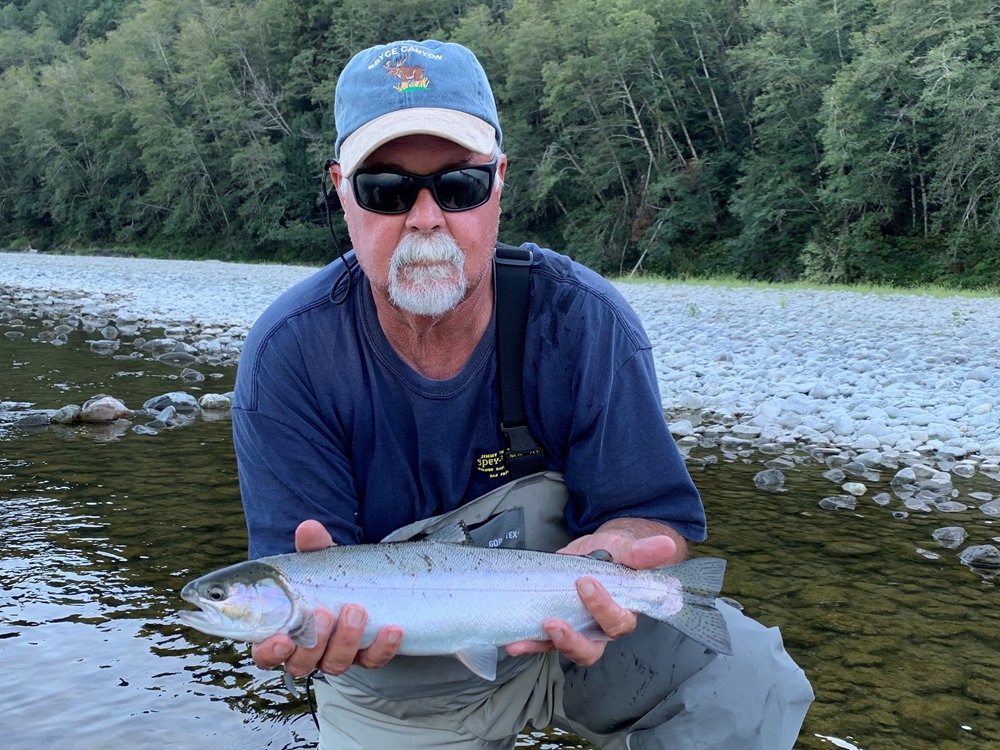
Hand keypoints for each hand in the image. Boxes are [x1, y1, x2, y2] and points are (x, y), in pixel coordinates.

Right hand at [250, 520, 402, 676]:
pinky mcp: (366, 656)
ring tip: (357, 610)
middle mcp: (308, 651)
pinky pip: (373, 660)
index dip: (270, 652)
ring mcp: (337, 656)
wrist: (363, 585)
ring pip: (336, 664)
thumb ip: (313, 547)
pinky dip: (382, 648)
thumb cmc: (329, 577)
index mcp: (285, 631)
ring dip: (346, 640)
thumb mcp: (321, 561)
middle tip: (325, 613)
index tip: (282, 640)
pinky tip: (393, 629)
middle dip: (315, 642)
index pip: (266, 654)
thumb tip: (309, 529)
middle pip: (302, 663)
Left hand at [505, 520, 681, 666]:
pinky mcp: (555, 624)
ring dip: (541, 646)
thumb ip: (643, 552)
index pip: (618, 621)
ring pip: (563, 649)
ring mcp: (577, 630)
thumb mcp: (627, 548)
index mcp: (623, 612)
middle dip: (572, 641)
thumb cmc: (618, 553)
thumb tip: (667, 545)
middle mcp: (600, 629)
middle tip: (554, 623)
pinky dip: (527, 642)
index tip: (586, 582)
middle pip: (591, 649)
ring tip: (521, 641)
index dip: (604, 608)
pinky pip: (542, 640)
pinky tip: (511, 640)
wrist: (600, 550)